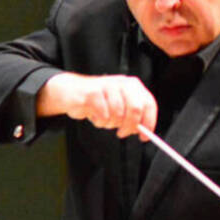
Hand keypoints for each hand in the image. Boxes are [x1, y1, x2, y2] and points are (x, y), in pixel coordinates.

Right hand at [37, 72, 156, 138]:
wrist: (71, 91)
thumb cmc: (97, 100)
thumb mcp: (119, 105)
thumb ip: (132, 115)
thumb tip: (143, 130)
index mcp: (132, 85)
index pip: (148, 104)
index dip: (149, 122)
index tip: (144, 136)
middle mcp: (121, 83)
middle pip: (135, 109)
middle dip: (129, 126)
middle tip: (122, 133)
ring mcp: (107, 86)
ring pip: (118, 114)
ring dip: (110, 123)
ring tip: (104, 120)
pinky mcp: (93, 93)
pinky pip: (103, 115)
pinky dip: (99, 121)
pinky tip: (94, 116)